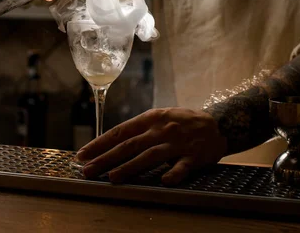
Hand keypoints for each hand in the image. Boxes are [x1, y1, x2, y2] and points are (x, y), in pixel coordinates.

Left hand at [76, 108, 227, 185]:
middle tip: (87, 170)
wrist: (217, 124)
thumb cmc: (182, 122)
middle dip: (106, 158)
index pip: (119, 131)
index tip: (83, 154)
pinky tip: (163, 182)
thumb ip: (139, 129)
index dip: (100, 143)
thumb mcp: (159, 117)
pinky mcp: (194, 156)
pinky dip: (173, 174)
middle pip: (129, 145)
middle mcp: (161, 129)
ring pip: (150, 156)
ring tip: (112, 178)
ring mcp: (177, 143)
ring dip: (130, 167)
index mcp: (150, 118)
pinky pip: (182, 166)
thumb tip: (111, 143)